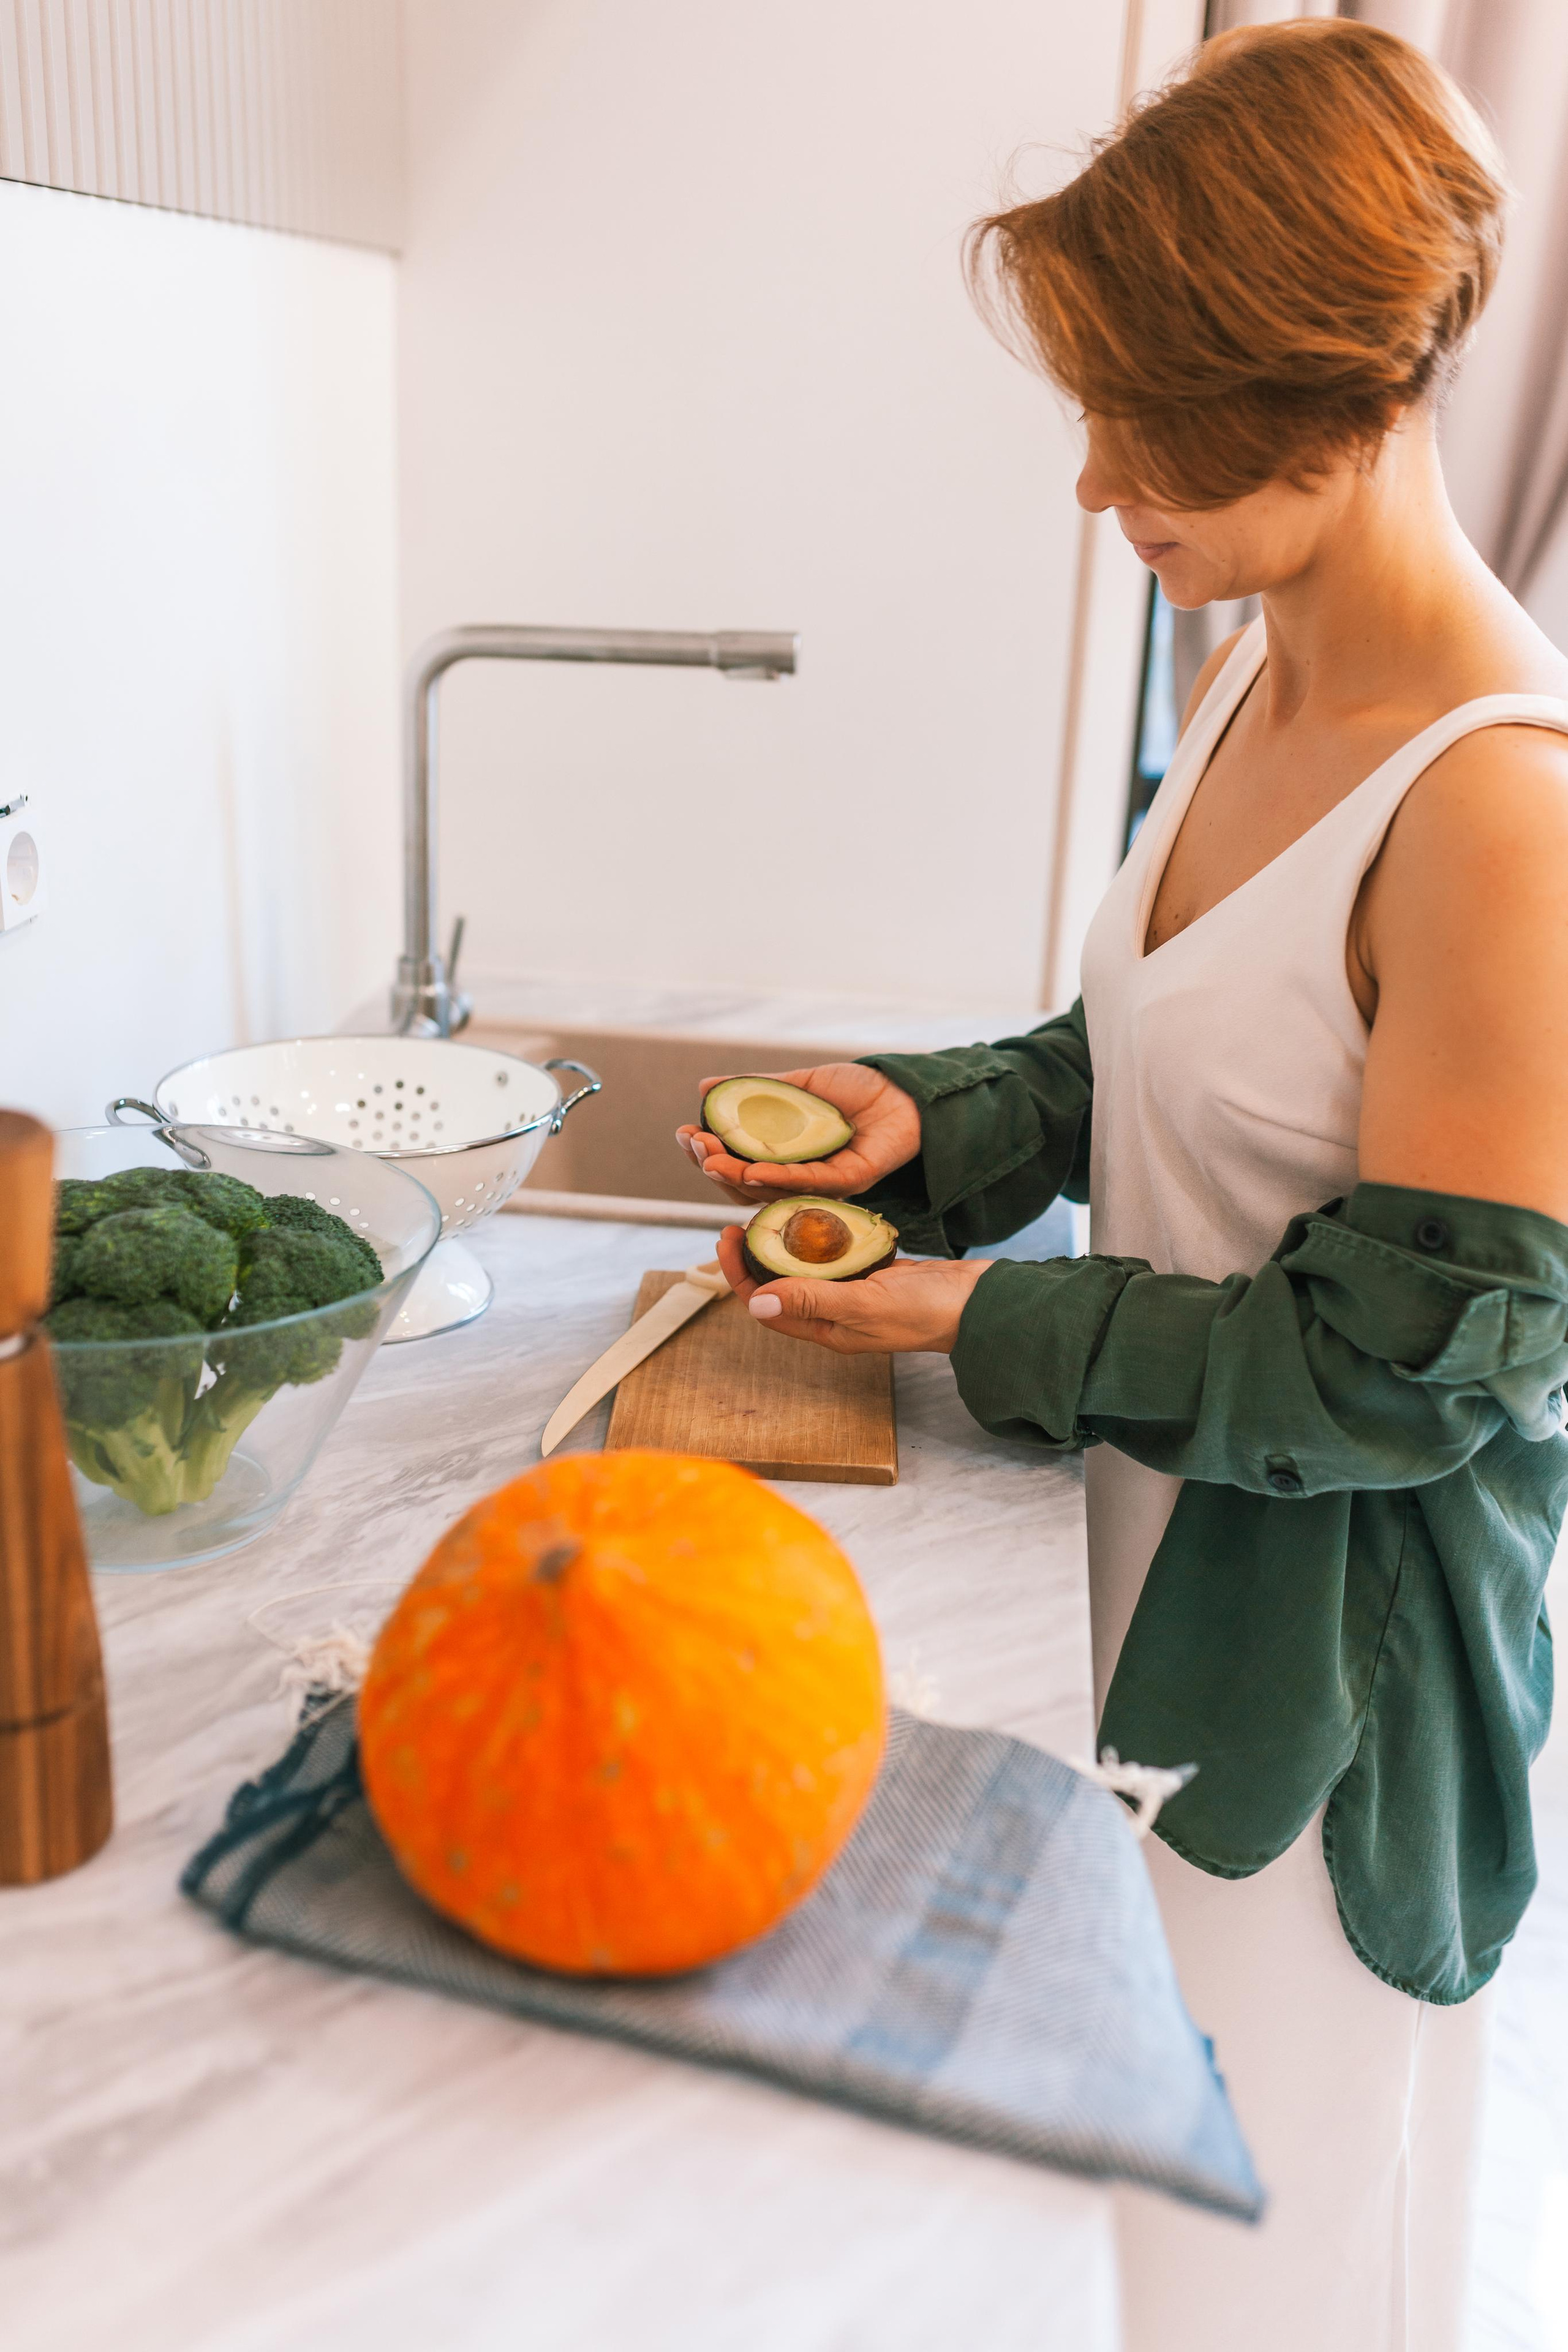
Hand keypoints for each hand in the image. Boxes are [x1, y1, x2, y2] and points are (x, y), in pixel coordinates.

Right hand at [676, 1065, 920, 1207]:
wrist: (906, 1090)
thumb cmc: (857, 1090)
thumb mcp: (798, 1085)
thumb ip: (755, 1091)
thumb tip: (705, 1087)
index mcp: (782, 1156)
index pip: (735, 1164)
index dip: (707, 1152)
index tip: (685, 1132)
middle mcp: (797, 1177)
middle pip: (744, 1186)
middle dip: (712, 1167)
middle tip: (695, 1145)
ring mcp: (821, 1185)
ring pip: (768, 1192)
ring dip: (735, 1177)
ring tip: (711, 1159)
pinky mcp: (848, 1184)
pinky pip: (807, 1186)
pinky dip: (776, 1179)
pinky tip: (752, 1169)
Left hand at [716, 1225, 989, 1354]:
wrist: (979, 1301)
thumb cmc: (928, 1311)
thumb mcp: (866, 1305)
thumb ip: (813, 1300)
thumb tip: (758, 1303)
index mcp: (828, 1330)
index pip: (768, 1307)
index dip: (741, 1276)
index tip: (727, 1240)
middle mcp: (836, 1314)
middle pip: (780, 1285)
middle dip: (755, 1257)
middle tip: (738, 1222)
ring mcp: (854, 1293)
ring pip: (805, 1269)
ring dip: (783, 1244)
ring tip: (767, 1214)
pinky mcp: (873, 1274)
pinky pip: (835, 1255)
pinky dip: (818, 1235)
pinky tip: (812, 1213)